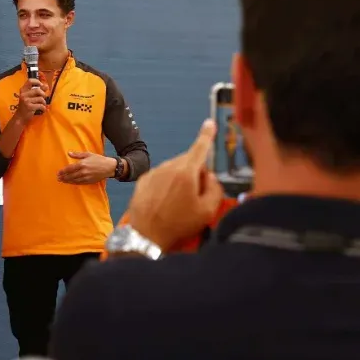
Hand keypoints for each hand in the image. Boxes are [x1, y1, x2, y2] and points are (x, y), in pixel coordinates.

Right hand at [14, 79, 49, 122]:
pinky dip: (43, 108)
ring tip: (42, 105)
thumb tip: (46, 86)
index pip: (30, 81)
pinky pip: (41, 105)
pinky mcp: (29, 107)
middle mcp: (23, 94)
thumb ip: (38, 91)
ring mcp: (26, 101)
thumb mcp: (30, 97)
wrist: (20, 117)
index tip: (41, 86)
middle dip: (43, 94)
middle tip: (43, 98)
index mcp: (23, 90)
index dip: (37, 82)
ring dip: (44, 102)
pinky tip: (42, 110)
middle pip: (38, 90)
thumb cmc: (26, 106)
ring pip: (40, 98)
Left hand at [57, 151, 115, 184]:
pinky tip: (70, 182)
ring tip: (62, 181)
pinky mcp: (89, 181)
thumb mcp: (88, 154)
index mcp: (82, 164)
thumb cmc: (98, 159)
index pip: (69, 169)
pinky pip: (79, 183)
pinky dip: (74, 183)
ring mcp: (86, 177)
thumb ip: (77, 155)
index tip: (58, 172)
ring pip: (74, 180)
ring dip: (67, 181)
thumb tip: (69, 153)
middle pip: (70, 175)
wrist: (108, 167)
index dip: (63, 171)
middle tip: (58, 178)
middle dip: (63, 177)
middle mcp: (83, 171)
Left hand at [126, 120, 223, 249]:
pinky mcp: (143, 180)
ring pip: (174, 169)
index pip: (200, 148)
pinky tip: (165, 202)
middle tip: (195, 196)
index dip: (207, 135)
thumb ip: (215, 188)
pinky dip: (166, 184)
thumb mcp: (207, 211)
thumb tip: (210, 178)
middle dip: (195, 173)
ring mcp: (154, 173)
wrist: (146, 235)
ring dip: (180, 179)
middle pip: (188, 161)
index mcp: (187, 173)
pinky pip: (161, 176)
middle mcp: (168, 168)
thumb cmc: (177, 225)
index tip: (209, 124)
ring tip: (177, 203)